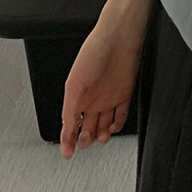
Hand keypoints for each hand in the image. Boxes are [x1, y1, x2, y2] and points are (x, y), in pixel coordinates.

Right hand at [59, 15, 146, 158]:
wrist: (118, 38)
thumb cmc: (93, 52)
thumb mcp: (74, 85)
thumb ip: (70, 108)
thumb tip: (66, 128)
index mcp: (77, 95)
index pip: (71, 123)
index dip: (68, 139)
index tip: (67, 153)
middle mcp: (92, 98)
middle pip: (87, 126)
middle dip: (85, 138)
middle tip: (85, 142)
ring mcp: (108, 97)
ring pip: (103, 124)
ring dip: (101, 135)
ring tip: (100, 138)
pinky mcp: (124, 94)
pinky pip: (120, 115)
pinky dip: (117, 125)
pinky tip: (113, 128)